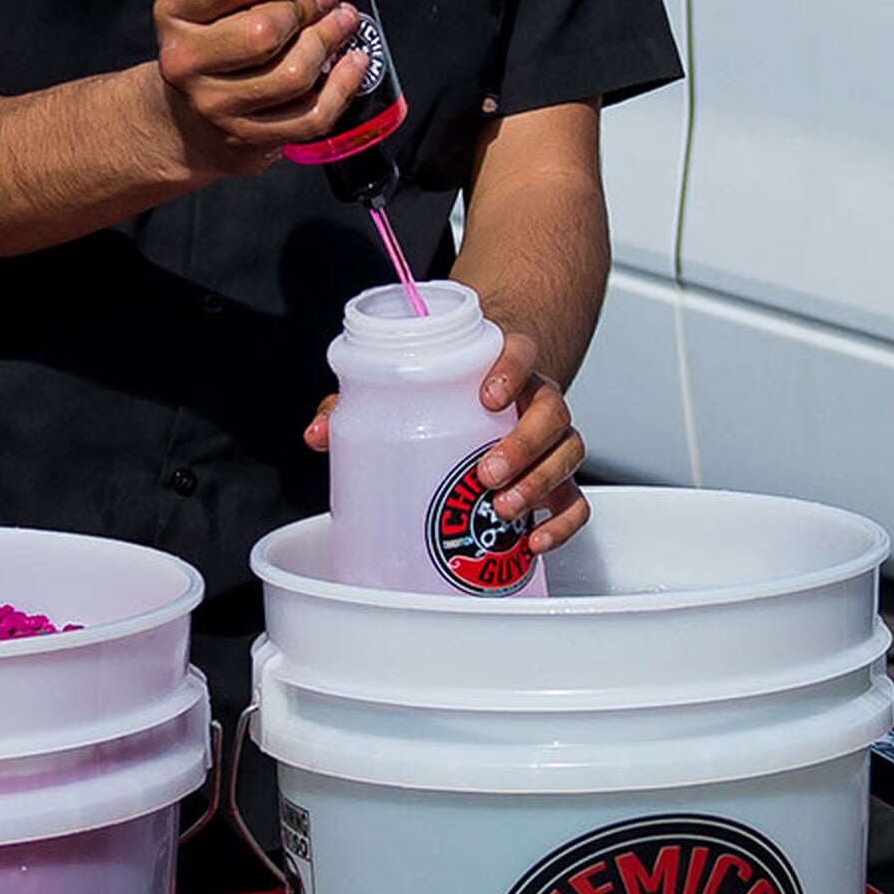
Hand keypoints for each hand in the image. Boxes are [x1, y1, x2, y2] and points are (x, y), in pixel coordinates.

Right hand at [151, 0, 370, 180]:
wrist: (186, 120)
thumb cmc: (217, 37)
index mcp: (175, 11)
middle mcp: (185, 62)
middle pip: (265, 31)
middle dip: (309, 7)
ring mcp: (215, 107)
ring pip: (291, 75)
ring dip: (328, 43)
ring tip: (343, 21)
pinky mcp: (247, 140)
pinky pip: (308, 118)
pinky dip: (342, 89)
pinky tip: (354, 62)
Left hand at [303, 328, 590, 553]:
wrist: (498, 381)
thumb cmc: (452, 385)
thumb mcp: (408, 384)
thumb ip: (362, 402)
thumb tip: (318, 433)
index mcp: (503, 364)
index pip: (519, 352)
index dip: (511, 370)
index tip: (487, 394)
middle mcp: (535, 399)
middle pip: (552, 412)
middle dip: (523, 445)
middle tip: (486, 472)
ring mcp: (550, 439)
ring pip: (568, 452)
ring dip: (540, 482)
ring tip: (503, 507)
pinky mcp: (557, 476)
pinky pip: (575, 499)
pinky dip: (562, 523)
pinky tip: (534, 541)